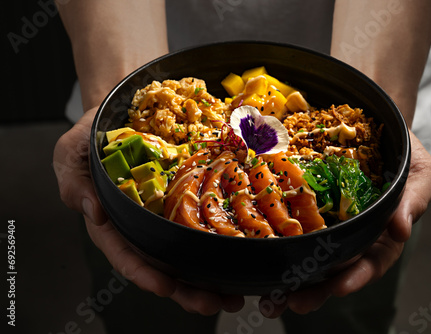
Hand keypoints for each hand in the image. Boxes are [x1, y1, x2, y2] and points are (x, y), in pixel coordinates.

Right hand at [53, 107, 243, 314]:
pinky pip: (201, 224)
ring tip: (234, 296)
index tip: (166, 287)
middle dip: (187, 289)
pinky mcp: (184, 201)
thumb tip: (93, 214)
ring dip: (210, 278)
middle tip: (214, 303)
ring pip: (187, 253)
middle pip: (163, 265)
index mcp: (112, 223)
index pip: (126, 255)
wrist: (119, 114)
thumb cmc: (90, 138)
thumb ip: (74, 184)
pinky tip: (240, 256)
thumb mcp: (70, 155)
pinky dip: (219, 243)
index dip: (144, 273)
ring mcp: (165, 215)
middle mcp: (141, 226)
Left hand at [258, 130, 430, 316]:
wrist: (371, 123)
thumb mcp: (421, 171)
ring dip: (290, 278)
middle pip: (334, 269)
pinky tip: (256, 253)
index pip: (371, 262)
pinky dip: (274, 242)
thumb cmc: (402, 150)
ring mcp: (326, 220)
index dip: (357, 277)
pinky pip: (289, 224)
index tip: (339, 287)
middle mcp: (350, 232)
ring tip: (270, 297)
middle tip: (294, 302)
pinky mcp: (303, 205)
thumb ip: (415, 198)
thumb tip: (402, 230)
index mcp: (380, 233)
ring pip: (308, 254)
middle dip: (316, 289)